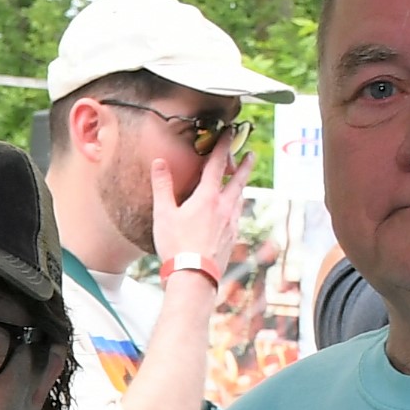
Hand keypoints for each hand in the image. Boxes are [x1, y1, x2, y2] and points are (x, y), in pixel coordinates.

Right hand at [148, 143, 246, 279]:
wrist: (194, 275)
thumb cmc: (176, 245)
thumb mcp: (164, 213)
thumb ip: (162, 186)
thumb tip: (159, 162)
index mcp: (208, 197)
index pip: (217, 165)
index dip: (223, 147)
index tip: (228, 133)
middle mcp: (224, 207)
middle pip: (238, 180)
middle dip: (244, 165)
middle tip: (251, 154)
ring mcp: (231, 223)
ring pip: (240, 198)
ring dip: (241, 186)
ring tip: (241, 181)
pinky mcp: (232, 237)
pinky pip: (238, 215)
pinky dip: (237, 206)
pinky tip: (234, 211)